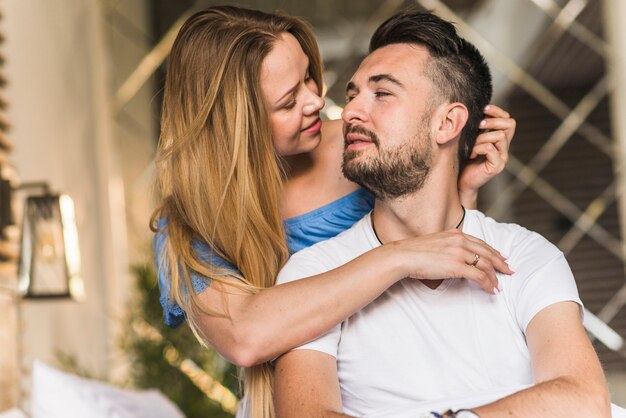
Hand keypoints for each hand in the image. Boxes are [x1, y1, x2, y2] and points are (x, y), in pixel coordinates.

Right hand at [389, 229, 512, 294]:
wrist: (403, 256)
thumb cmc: (413, 253)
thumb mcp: (433, 243)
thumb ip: (446, 247)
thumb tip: (450, 258)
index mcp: (455, 234)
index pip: (480, 242)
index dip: (493, 251)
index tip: (501, 257)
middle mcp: (460, 241)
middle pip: (488, 252)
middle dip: (501, 263)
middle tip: (509, 270)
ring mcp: (459, 253)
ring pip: (486, 265)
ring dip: (495, 277)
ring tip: (499, 286)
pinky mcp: (457, 266)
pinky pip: (479, 276)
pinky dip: (488, 284)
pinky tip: (491, 290)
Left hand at [458, 104, 515, 201]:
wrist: (460, 183)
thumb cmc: (462, 160)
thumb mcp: (469, 140)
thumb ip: (475, 129)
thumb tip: (470, 110)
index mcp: (499, 141)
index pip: (508, 120)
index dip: (498, 111)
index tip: (484, 108)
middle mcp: (504, 148)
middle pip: (510, 124)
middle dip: (493, 121)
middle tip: (479, 124)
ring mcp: (502, 158)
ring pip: (499, 136)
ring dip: (482, 137)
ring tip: (471, 145)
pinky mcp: (497, 166)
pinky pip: (490, 148)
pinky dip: (478, 148)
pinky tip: (471, 154)